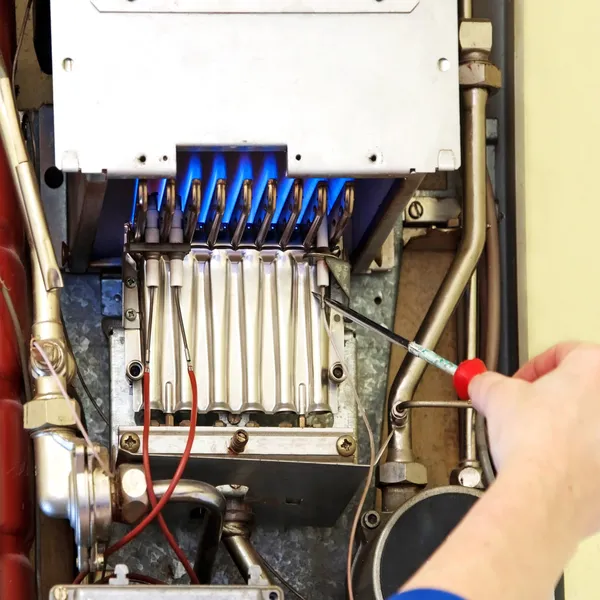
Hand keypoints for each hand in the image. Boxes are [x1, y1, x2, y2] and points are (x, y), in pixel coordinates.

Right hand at [469, 342, 599, 536]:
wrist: (546, 494)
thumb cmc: (537, 443)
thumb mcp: (495, 396)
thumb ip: (487, 382)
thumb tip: (481, 384)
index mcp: (594, 369)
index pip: (566, 352)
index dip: (535, 367)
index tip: (521, 383)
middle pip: (582, 388)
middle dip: (552, 397)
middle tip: (528, 408)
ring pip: (588, 423)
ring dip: (565, 427)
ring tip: (537, 438)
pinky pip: (593, 456)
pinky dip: (576, 457)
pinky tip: (551, 463)